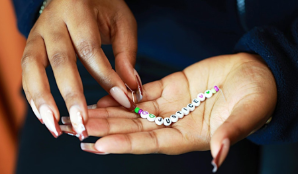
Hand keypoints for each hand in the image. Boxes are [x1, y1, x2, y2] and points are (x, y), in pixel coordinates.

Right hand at [21, 0, 139, 138]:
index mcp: (76, 10)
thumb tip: (131, 87)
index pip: (91, 50)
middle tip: (81, 125)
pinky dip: (33, 95)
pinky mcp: (30, 45)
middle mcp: (52, 22)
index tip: (124, 101)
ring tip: (55, 127)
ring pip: (33, 68)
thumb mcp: (121, 21)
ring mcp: (37, 34)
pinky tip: (44, 116)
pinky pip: (27, 72)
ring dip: (42, 100)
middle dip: (71, 96)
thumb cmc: (103, 7)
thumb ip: (126, 52)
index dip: (107, 78)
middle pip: (60, 61)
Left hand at [63, 53, 275, 170]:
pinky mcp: (170, 87)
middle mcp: (175, 123)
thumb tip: (219, 156)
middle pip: (136, 129)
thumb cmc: (256, 97)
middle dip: (108, 128)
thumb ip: (230, 134)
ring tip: (86, 112)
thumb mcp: (248, 115)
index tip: (100, 144)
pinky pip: (143, 93)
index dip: (127, 144)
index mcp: (190, 135)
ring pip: (135, 111)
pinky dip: (125, 94)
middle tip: (80, 126)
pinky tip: (107, 95)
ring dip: (111, 112)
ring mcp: (171, 105)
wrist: (256, 74)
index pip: (152, 143)